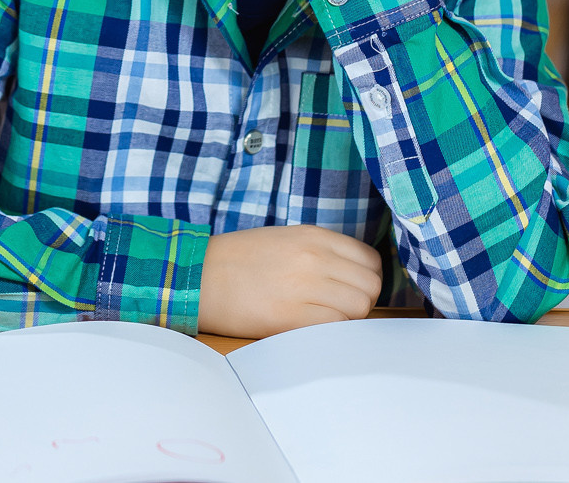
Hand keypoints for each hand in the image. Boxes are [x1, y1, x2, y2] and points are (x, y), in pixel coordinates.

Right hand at [198, 224, 383, 337]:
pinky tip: (309, 328)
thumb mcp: (286, 240)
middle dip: (361, 302)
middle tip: (338, 309)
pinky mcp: (290, 316)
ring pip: (360, 308)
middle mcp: (314, 257)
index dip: (366, 280)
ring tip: (321, 319)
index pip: (370, 261)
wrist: (198, 276)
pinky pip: (335, 327)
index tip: (350, 290)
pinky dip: (331, 331)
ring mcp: (304, 286)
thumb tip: (353, 277)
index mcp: (314, 236)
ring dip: (347, 319)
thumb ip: (322, 252)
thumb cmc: (240, 261)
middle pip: (370, 286)